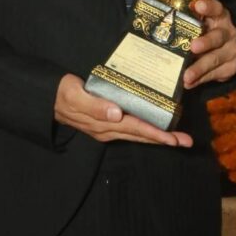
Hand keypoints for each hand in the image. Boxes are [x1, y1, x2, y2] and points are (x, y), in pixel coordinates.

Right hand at [54, 74, 192, 146]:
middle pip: (141, 135)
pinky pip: (131, 129)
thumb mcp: (75, 96)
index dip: (156, 134)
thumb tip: (117, 114)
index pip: (136, 129)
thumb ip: (95, 106)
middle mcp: (109, 129)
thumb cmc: (63, 94)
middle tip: (187, 142)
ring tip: (179, 139)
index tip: (174, 140)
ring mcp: (108, 129)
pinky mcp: (107, 123)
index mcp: (104, 124)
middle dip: (165, 140)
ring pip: (138, 134)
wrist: (49, 100)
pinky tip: (156, 128)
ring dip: (158, 137)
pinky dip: (146, 130)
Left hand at [183, 0, 235, 88]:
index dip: (208, 7)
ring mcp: (231, 50)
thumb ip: (187, 20)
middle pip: (218, 37)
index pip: (216, 8)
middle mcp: (227, 32)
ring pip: (216, 59)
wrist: (230, 48)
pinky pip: (214, 74)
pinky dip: (200, 80)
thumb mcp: (201, 22)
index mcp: (219, 16)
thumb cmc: (206, 31)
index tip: (197, 5)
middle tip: (193, 47)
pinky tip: (188, 84)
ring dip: (200, 68)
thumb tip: (156, 19)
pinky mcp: (230, 68)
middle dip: (206, 42)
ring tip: (186, 76)